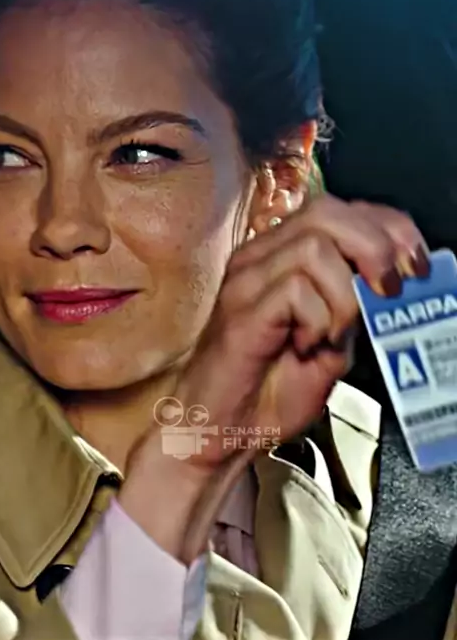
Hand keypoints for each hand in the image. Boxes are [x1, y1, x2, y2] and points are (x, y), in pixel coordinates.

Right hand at [121, 194, 428, 562]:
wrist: (222, 429)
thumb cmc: (271, 387)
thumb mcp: (334, 340)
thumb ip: (357, 307)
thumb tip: (399, 285)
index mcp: (282, 256)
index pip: (339, 210)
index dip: (386, 227)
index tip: (416, 263)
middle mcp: (261, 257)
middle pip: (326, 212)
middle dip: (374, 246)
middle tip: (392, 289)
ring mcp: (247, 280)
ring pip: (314, 248)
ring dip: (344, 295)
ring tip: (335, 334)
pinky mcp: (240, 310)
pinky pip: (295, 290)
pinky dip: (318, 319)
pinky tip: (308, 345)